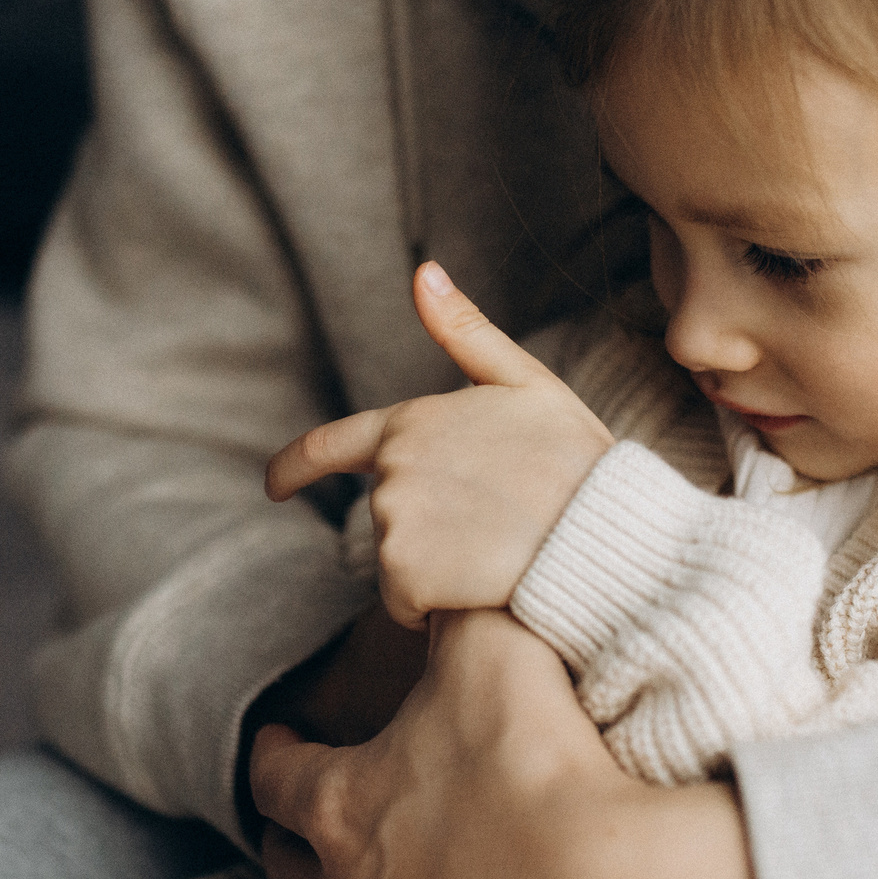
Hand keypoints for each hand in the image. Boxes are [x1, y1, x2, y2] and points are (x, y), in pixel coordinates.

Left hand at [250, 609, 775, 878]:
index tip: (280, 736)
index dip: (274, 749)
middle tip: (298, 817)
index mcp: (343, 804)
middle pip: (287, 865)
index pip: (277, 774)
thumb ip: (453, 607)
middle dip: (286, 834)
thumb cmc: (552, 774)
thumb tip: (431, 571)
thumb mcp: (495, 650)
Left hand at [266, 263, 612, 627]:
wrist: (604, 536)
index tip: (273, 485)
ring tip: (500, 552)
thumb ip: (467, 333)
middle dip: (435, 526)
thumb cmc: (577, 461)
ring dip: (441, 565)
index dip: (296, 466)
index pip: (332, 445)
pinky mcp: (404, 576)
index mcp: (412, 423)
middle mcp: (390, 472)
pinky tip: (484, 587)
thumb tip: (423, 273)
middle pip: (392, 515)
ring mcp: (393, 525)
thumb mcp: (529, 385)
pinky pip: (407, 604)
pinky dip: (438, 606)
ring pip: (402, 562)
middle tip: (500, 523)